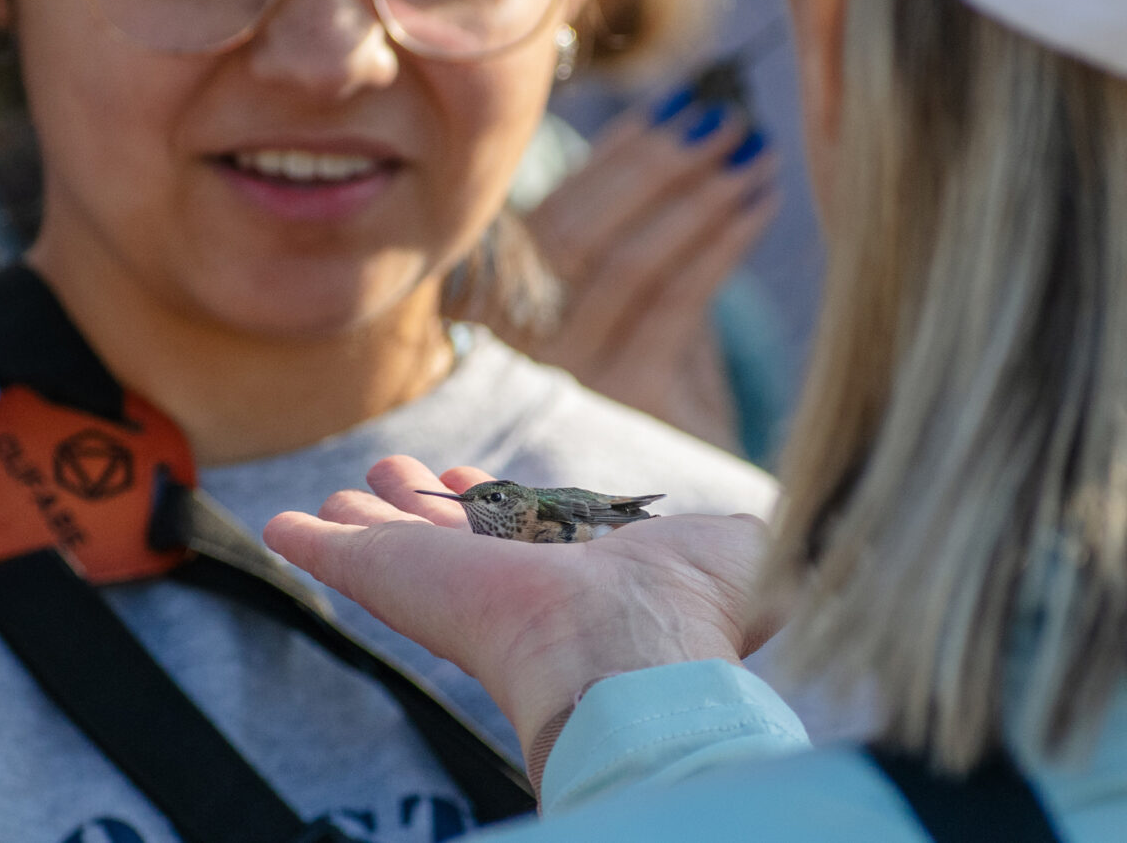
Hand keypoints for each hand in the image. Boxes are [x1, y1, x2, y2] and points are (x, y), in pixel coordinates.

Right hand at [263, 455, 774, 767]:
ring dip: (368, 516)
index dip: (493, 504)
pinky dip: (309, 541)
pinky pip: (339, 558)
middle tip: (394, 473)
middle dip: (421, 503)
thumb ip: (780, 538)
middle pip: (451, 536)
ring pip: (396, 545)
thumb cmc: (702, 614)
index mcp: (577, 575)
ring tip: (343, 491)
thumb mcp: (750, 553)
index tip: (469, 474)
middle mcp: (510, 580)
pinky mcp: (399, 580)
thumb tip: (846, 532)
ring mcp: (450, 583)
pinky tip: (280, 523)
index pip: (522, 537)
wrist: (634, 654)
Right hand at [501, 103, 778, 450]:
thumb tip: (691, 126)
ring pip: (629, 263)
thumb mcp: (645, 309)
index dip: (611, 158)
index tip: (669, 105)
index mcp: (500, 318)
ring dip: (697, 195)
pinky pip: (674, 301)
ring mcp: (569, 380)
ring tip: (753, 148)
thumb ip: (650, 237)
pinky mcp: (628, 403)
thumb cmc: (668, 397)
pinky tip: (761, 202)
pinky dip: (721, 242)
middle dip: (657, 164)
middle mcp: (518, 350)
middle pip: (580, 235)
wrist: (694, 499)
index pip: (550, 217)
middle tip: (724, 113)